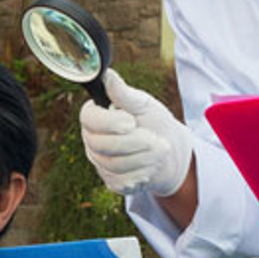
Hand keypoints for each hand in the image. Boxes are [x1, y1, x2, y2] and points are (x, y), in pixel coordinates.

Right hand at [80, 69, 194, 197]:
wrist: (169, 150)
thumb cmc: (153, 122)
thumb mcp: (143, 105)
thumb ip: (124, 94)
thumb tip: (108, 75)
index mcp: (95, 118)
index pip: (88, 119)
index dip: (109, 122)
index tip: (132, 121)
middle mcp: (92, 141)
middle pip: (102, 145)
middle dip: (134, 142)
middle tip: (155, 138)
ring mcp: (100, 163)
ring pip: (115, 164)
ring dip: (144, 157)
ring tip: (159, 149)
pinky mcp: (112, 182)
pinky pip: (123, 181)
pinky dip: (144, 172)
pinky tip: (151, 164)